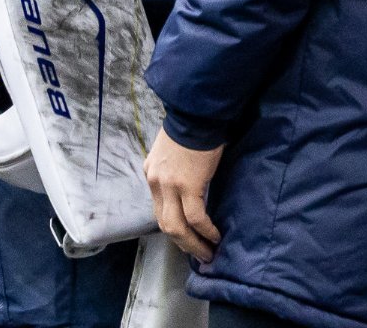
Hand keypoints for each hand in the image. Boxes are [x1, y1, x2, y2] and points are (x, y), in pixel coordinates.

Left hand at [144, 129, 222, 261]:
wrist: (198, 113)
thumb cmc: (190, 127)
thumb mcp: (172, 150)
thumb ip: (174, 169)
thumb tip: (191, 184)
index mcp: (151, 172)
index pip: (158, 208)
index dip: (174, 226)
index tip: (188, 237)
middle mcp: (155, 182)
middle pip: (164, 224)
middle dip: (182, 243)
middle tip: (198, 254)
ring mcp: (169, 185)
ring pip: (176, 227)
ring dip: (193, 244)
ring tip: (208, 253)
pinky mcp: (187, 186)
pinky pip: (195, 217)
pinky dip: (205, 230)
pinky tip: (215, 237)